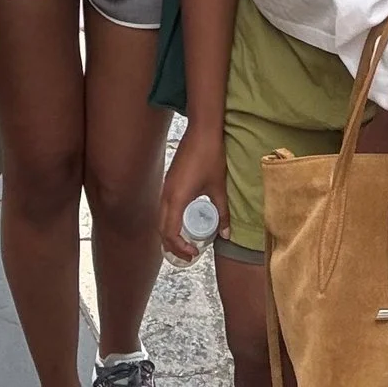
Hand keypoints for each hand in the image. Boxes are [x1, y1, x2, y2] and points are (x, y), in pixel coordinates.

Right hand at [159, 123, 226, 263]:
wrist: (202, 131)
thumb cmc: (210, 157)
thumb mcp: (218, 187)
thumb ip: (222, 213)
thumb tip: (227, 234)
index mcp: (176, 199)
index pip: (170, 233)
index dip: (179, 248)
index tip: (194, 253)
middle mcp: (166, 195)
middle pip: (161, 229)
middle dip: (172, 246)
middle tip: (189, 255)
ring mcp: (165, 187)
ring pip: (161, 219)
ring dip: (169, 234)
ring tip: (185, 243)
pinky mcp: (168, 181)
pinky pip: (164, 208)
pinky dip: (169, 221)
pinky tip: (183, 223)